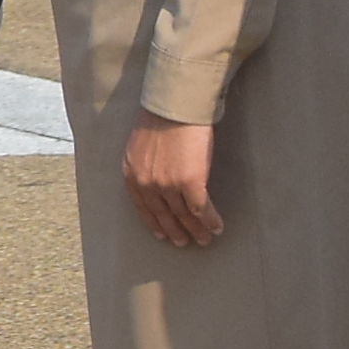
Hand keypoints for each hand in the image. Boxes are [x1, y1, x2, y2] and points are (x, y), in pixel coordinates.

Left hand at [124, 119, 220, 249]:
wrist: (176, 105)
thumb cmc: (161, 117)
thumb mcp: (140, 144)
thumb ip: (144, 164)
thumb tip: (156, 175)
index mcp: (131, 173)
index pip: (142, 206)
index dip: (154, 222)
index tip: (162, 233)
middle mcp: (146, 183)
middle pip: (163, 215)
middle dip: (175, 231)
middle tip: (183, 243)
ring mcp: (168, 185)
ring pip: (184, 216)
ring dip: (196, 230)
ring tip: (204, 240)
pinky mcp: (190, 182)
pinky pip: (201, 209)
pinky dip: (210, 221)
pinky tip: (217, 227)